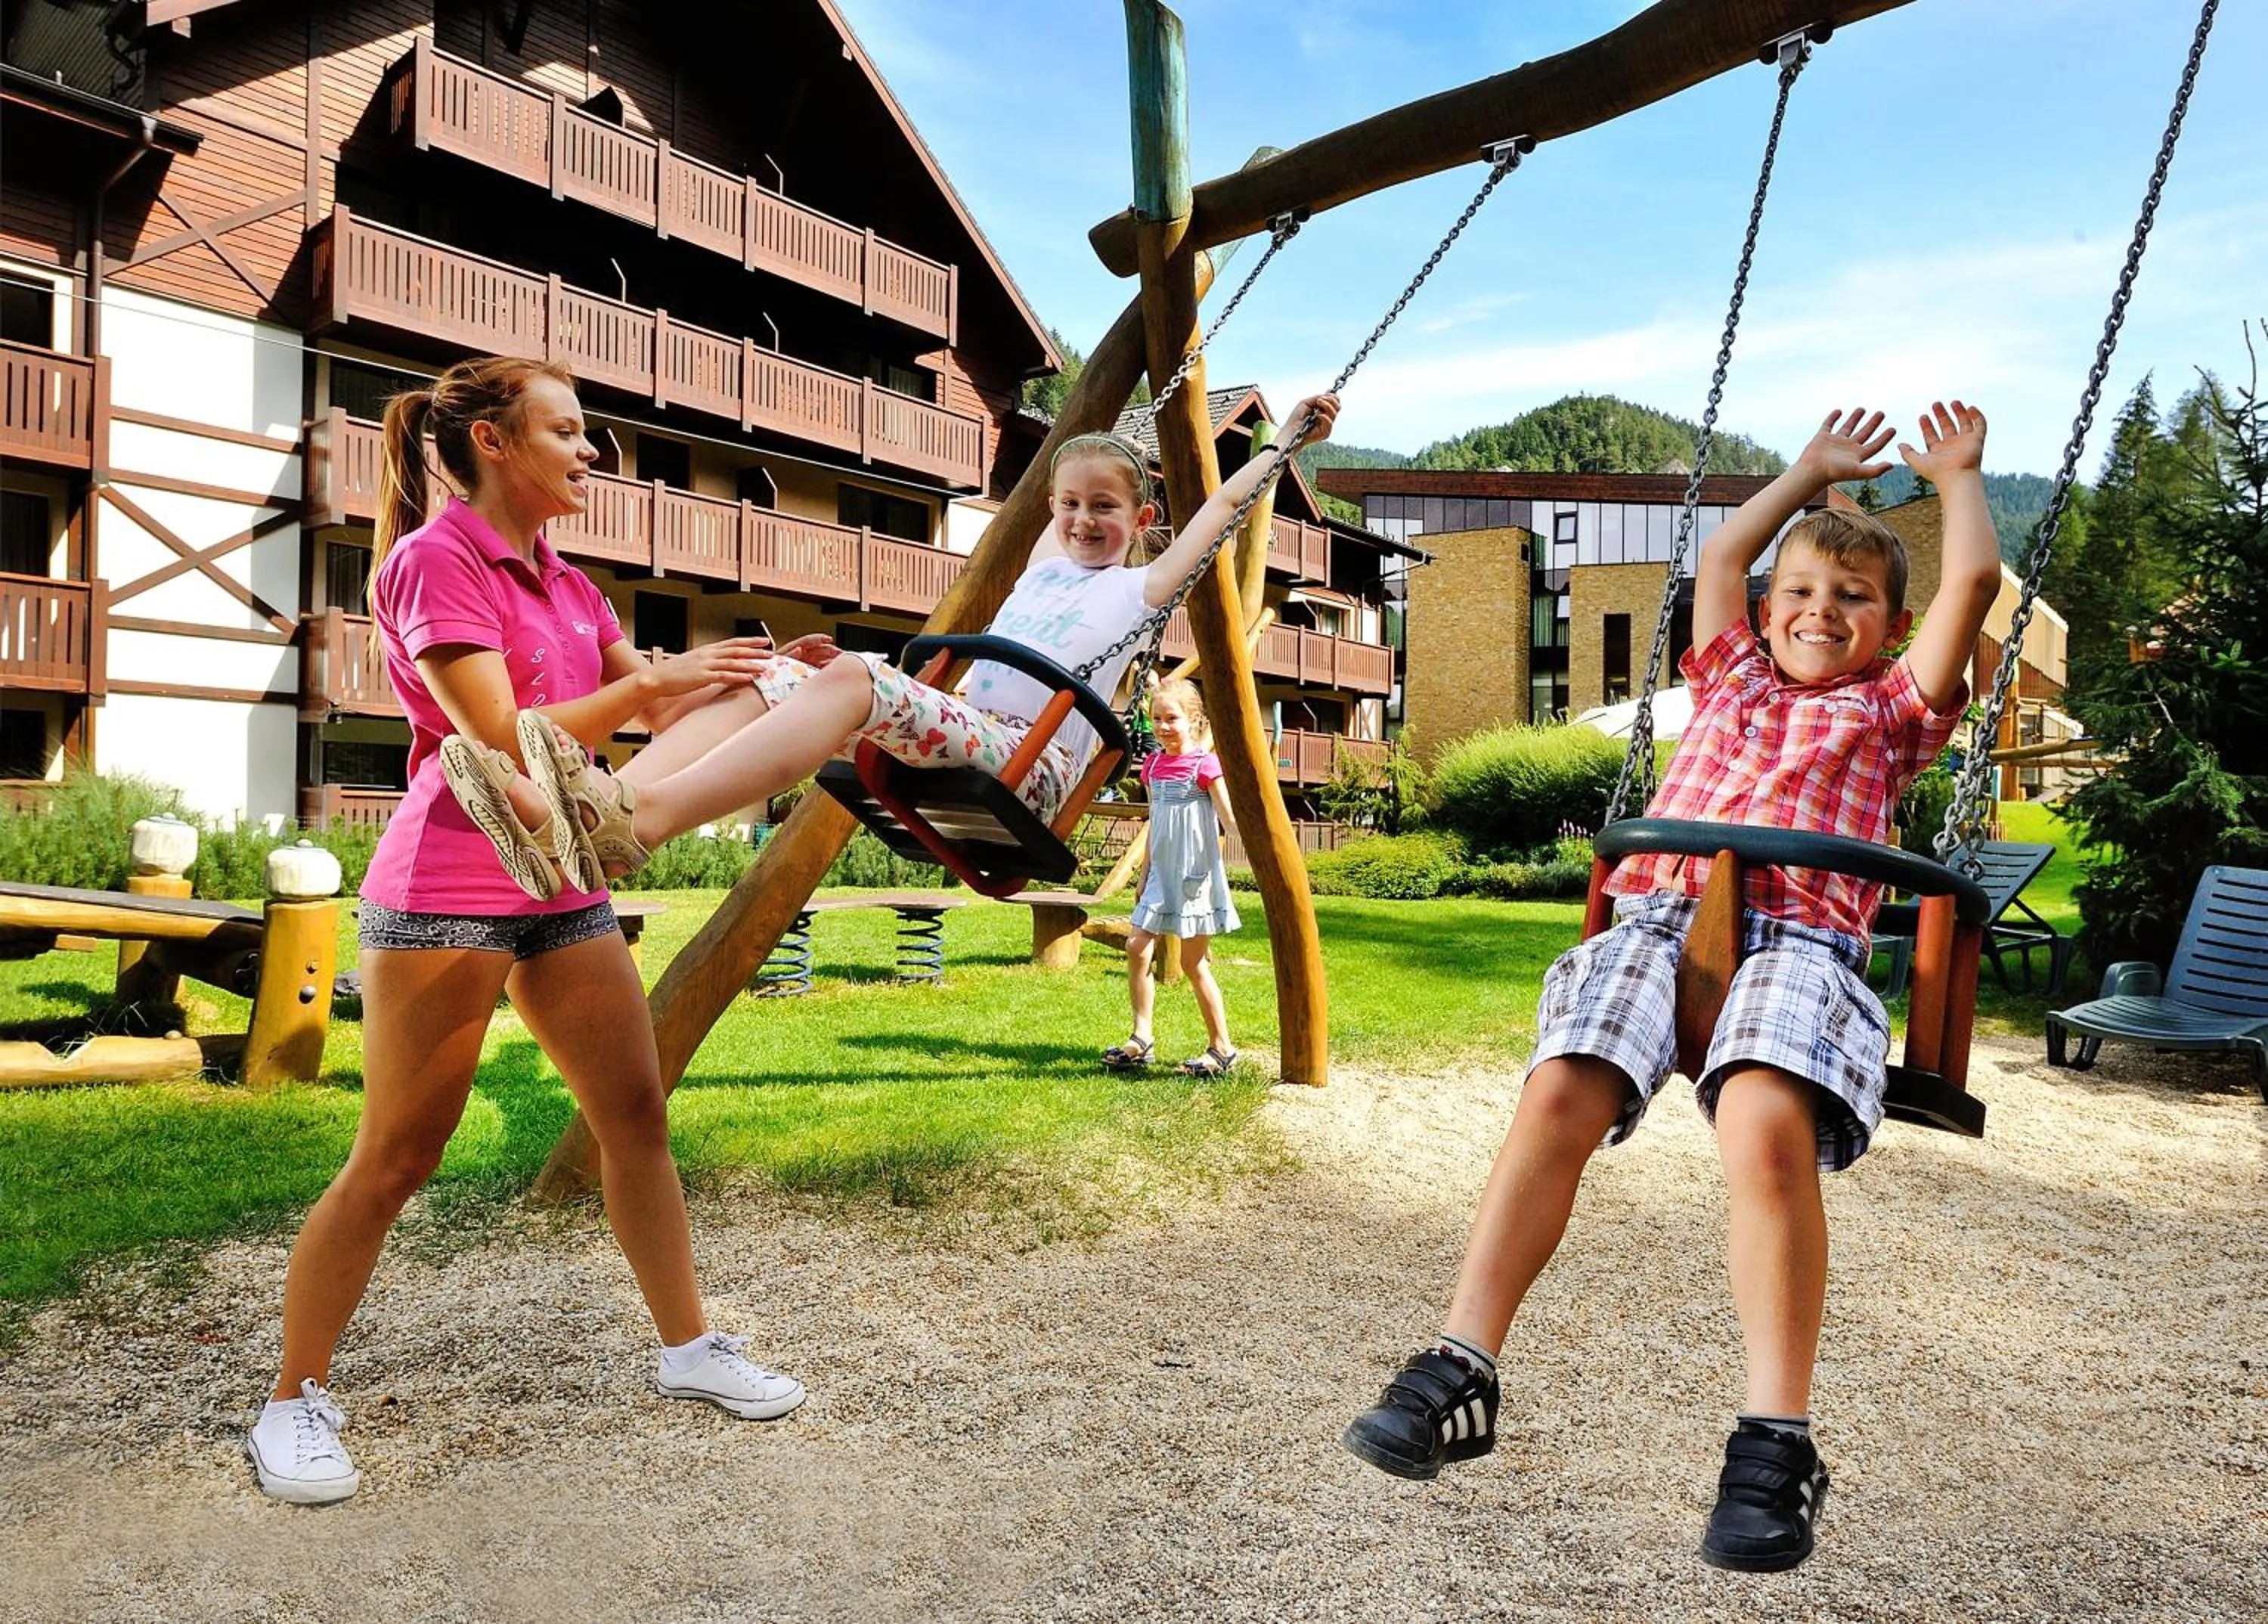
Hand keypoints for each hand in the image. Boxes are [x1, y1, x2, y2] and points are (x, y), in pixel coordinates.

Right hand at [645, 635, 772, 697]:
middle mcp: (708, 654)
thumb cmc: (673, 673)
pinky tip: (748, 678)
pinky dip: (737, 676)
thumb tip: (719, 664)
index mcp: (707, 650)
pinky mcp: (701, 677)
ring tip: (765, 667)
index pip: (732, 642)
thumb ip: (708, 662)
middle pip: (736, 650)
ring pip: (733, 662)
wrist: (656, 678)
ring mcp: (704, 665)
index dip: (749, 641)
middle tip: (771, 653)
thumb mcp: (693, 662)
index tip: (763, 640)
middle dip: (755, 651)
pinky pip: (723, 676)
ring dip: (750, 664)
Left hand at [775, 632, 840, 666]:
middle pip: (819, 648)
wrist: (769, 684)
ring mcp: (807, 663)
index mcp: (794, 648)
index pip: (809, 640)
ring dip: (832, 658)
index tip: (828, 639)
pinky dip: (828, 668)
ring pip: (822, 658)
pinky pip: (821, 668)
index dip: (820, 638)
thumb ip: (789, 655)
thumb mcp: (778, 661)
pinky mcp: (809, 672)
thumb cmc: (771, 670)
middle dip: (830, 649)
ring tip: (841, 660)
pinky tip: (833, 669)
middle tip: (839, 652)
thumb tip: (799, 649)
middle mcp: (802, 654)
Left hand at [1290, 392, 1340, 446]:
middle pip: (1338, 407)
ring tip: (1317, 404)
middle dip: (1331, 400)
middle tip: (1320, 399)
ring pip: (1334, 414)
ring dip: (1327, 406)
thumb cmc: (1296, 418)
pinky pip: (1329, 423)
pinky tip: (1317, 415)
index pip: (1335, 403)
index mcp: (1323, 411)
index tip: (1327, 393)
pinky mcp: (1325, 434)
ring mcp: (1326, 426)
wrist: (1290, 430)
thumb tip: (1329, 394)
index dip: (1333, 397)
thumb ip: (1318, 397)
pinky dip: (1324, 416)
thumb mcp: (1306, 403)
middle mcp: (1326, 418)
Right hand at [1796, 406, 1895, 484]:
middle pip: (1864, 433)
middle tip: (1881, 413)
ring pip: (1848, 427)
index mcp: (1857, 456)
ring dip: (1855, 418)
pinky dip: (1833, 418)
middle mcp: (1848, 448)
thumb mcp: (1858, 471)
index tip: (1893, 429)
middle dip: (1873, 423)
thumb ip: (1876, 470)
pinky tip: (1839, 411)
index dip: (1884, 437)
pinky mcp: (1822, 438)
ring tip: (1862, 409)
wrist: (1812, 471)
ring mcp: (1835, 442)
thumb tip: (1892, 465)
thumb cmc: (1835, 473)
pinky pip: (1828, 425)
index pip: (1875, 445)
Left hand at [1899, 399, 1986, 483]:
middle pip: (1947, 426)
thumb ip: (1907, 453)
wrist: (1956, 476)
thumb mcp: (1917, 462)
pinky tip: (1971, 408)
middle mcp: (1952, 446)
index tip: (1922, 416)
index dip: (1927, 426)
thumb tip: (1899, 445)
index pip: (1932, 435)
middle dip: (1941, 415)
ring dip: (1959, 412)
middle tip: (1935, 404)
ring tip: (1953, 402)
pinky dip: (1977, 416)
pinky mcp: (1977, 439)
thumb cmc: (1937, 472)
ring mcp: (1965, 442)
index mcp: (1938, 451)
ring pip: (1963, 423)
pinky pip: (1980, 425)